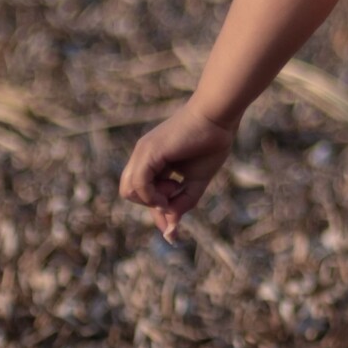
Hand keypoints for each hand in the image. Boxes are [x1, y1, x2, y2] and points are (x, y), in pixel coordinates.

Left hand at [120, 105, 236, 241]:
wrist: (218, 117)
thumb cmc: (212, 142)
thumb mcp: (196, 181)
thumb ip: (183, 202)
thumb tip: (171, 230)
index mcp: (152, 161)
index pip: (143, 192)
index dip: (157, 210)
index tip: (172, 229)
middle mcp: (142, 156)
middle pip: (130, 193)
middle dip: (153, 204)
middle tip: (177, 193)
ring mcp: (142, 153)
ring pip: (129, 190)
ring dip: (152, 199)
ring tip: (176, 187)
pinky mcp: (148, 152)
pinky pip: (139, 184)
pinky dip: (152, 194)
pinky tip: (173, 188)